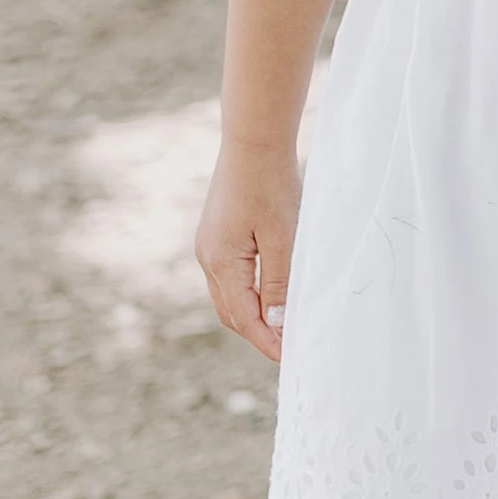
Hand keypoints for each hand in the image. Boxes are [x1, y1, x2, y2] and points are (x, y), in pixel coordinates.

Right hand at [196, 143, 298, 364]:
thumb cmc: (271, 186)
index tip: (289, 357)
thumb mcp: (283, 239)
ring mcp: (209, 245)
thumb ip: (279, 283)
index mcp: (221, 262)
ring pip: (229, 295)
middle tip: (288, 348)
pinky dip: (249, 292)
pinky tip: (270, 292)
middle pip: (231, 311)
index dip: (267, 341)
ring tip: (282, 326)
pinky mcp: (217, 234)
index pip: (244, 318)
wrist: (253, 141)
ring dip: (253, 314)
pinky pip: (230, 276)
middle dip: (258, 333)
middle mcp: (208, 257)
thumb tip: (278, 324)